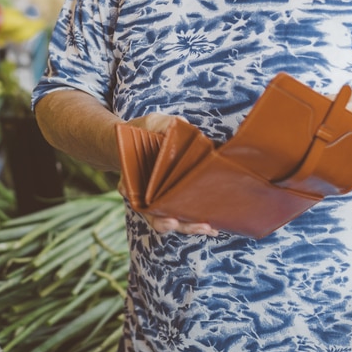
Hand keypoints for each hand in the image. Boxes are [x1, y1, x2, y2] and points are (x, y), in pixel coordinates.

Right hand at [116, 113, 219, 236]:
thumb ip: (163, 126)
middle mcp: (148, 197)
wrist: (144, 135)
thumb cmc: (145, 131)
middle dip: (183, 226)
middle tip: (202, 226)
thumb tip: (184, 127)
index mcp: (136, 184)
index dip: (158, 217)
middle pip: (163, 220)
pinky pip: (186, 212)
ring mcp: (163, 198)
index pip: (144, 207)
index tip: (171, 220)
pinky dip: (198, 219)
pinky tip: (215, 224)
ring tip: (210, 228)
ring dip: (193, 226)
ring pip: (176, 220)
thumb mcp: (152, 123)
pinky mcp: (178, 195)